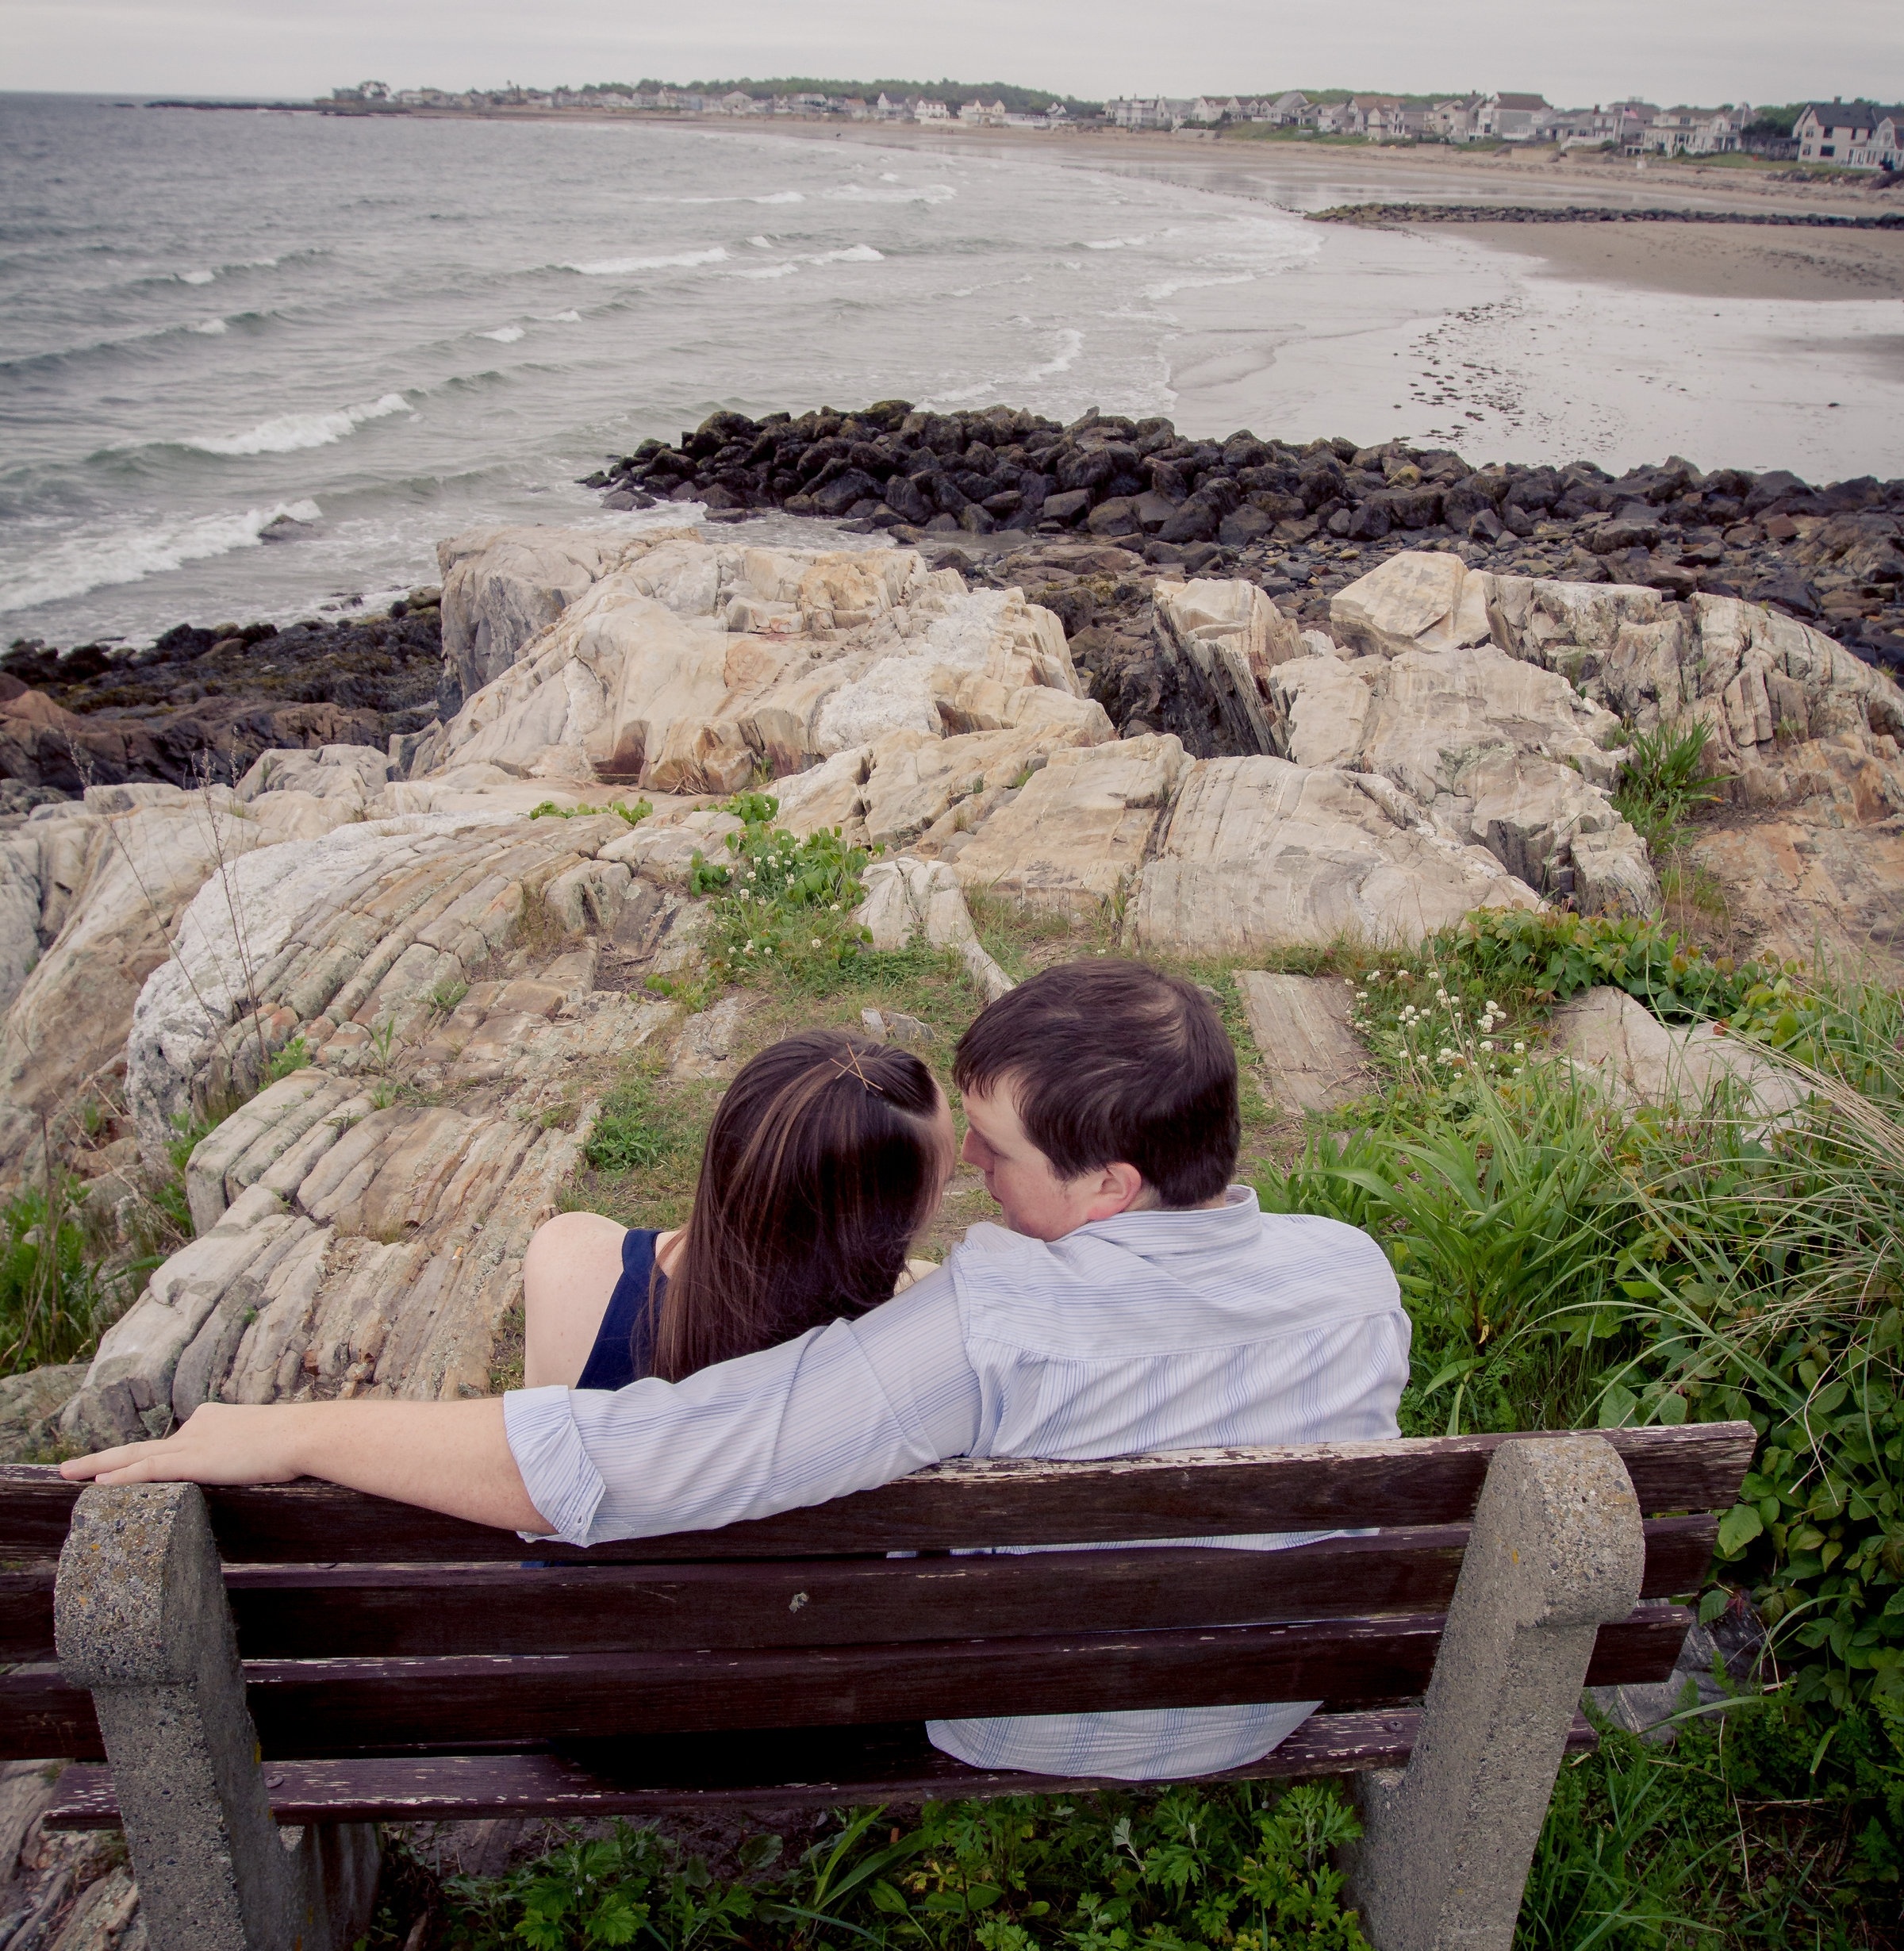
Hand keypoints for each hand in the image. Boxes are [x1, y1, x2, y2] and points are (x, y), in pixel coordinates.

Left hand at [61, 1402, 308, 1486]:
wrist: (303, 1434)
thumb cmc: (300, 1439)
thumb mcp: (271, 1440)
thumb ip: (256, 1448)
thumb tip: (270, 1459)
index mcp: (214, 1418)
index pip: (178, 1440)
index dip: (158, 1455)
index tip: (139, 1465)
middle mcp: (197, 1425)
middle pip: (144, 1445)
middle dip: (107, 1456)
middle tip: (74, 1466)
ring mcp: (193, 1442)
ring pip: (135, 1456)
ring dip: (99, 1466)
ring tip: (68, 1474)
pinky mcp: (193, 1459)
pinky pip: (148, 1469)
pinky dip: (120, 1476)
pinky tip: (97, 1484)